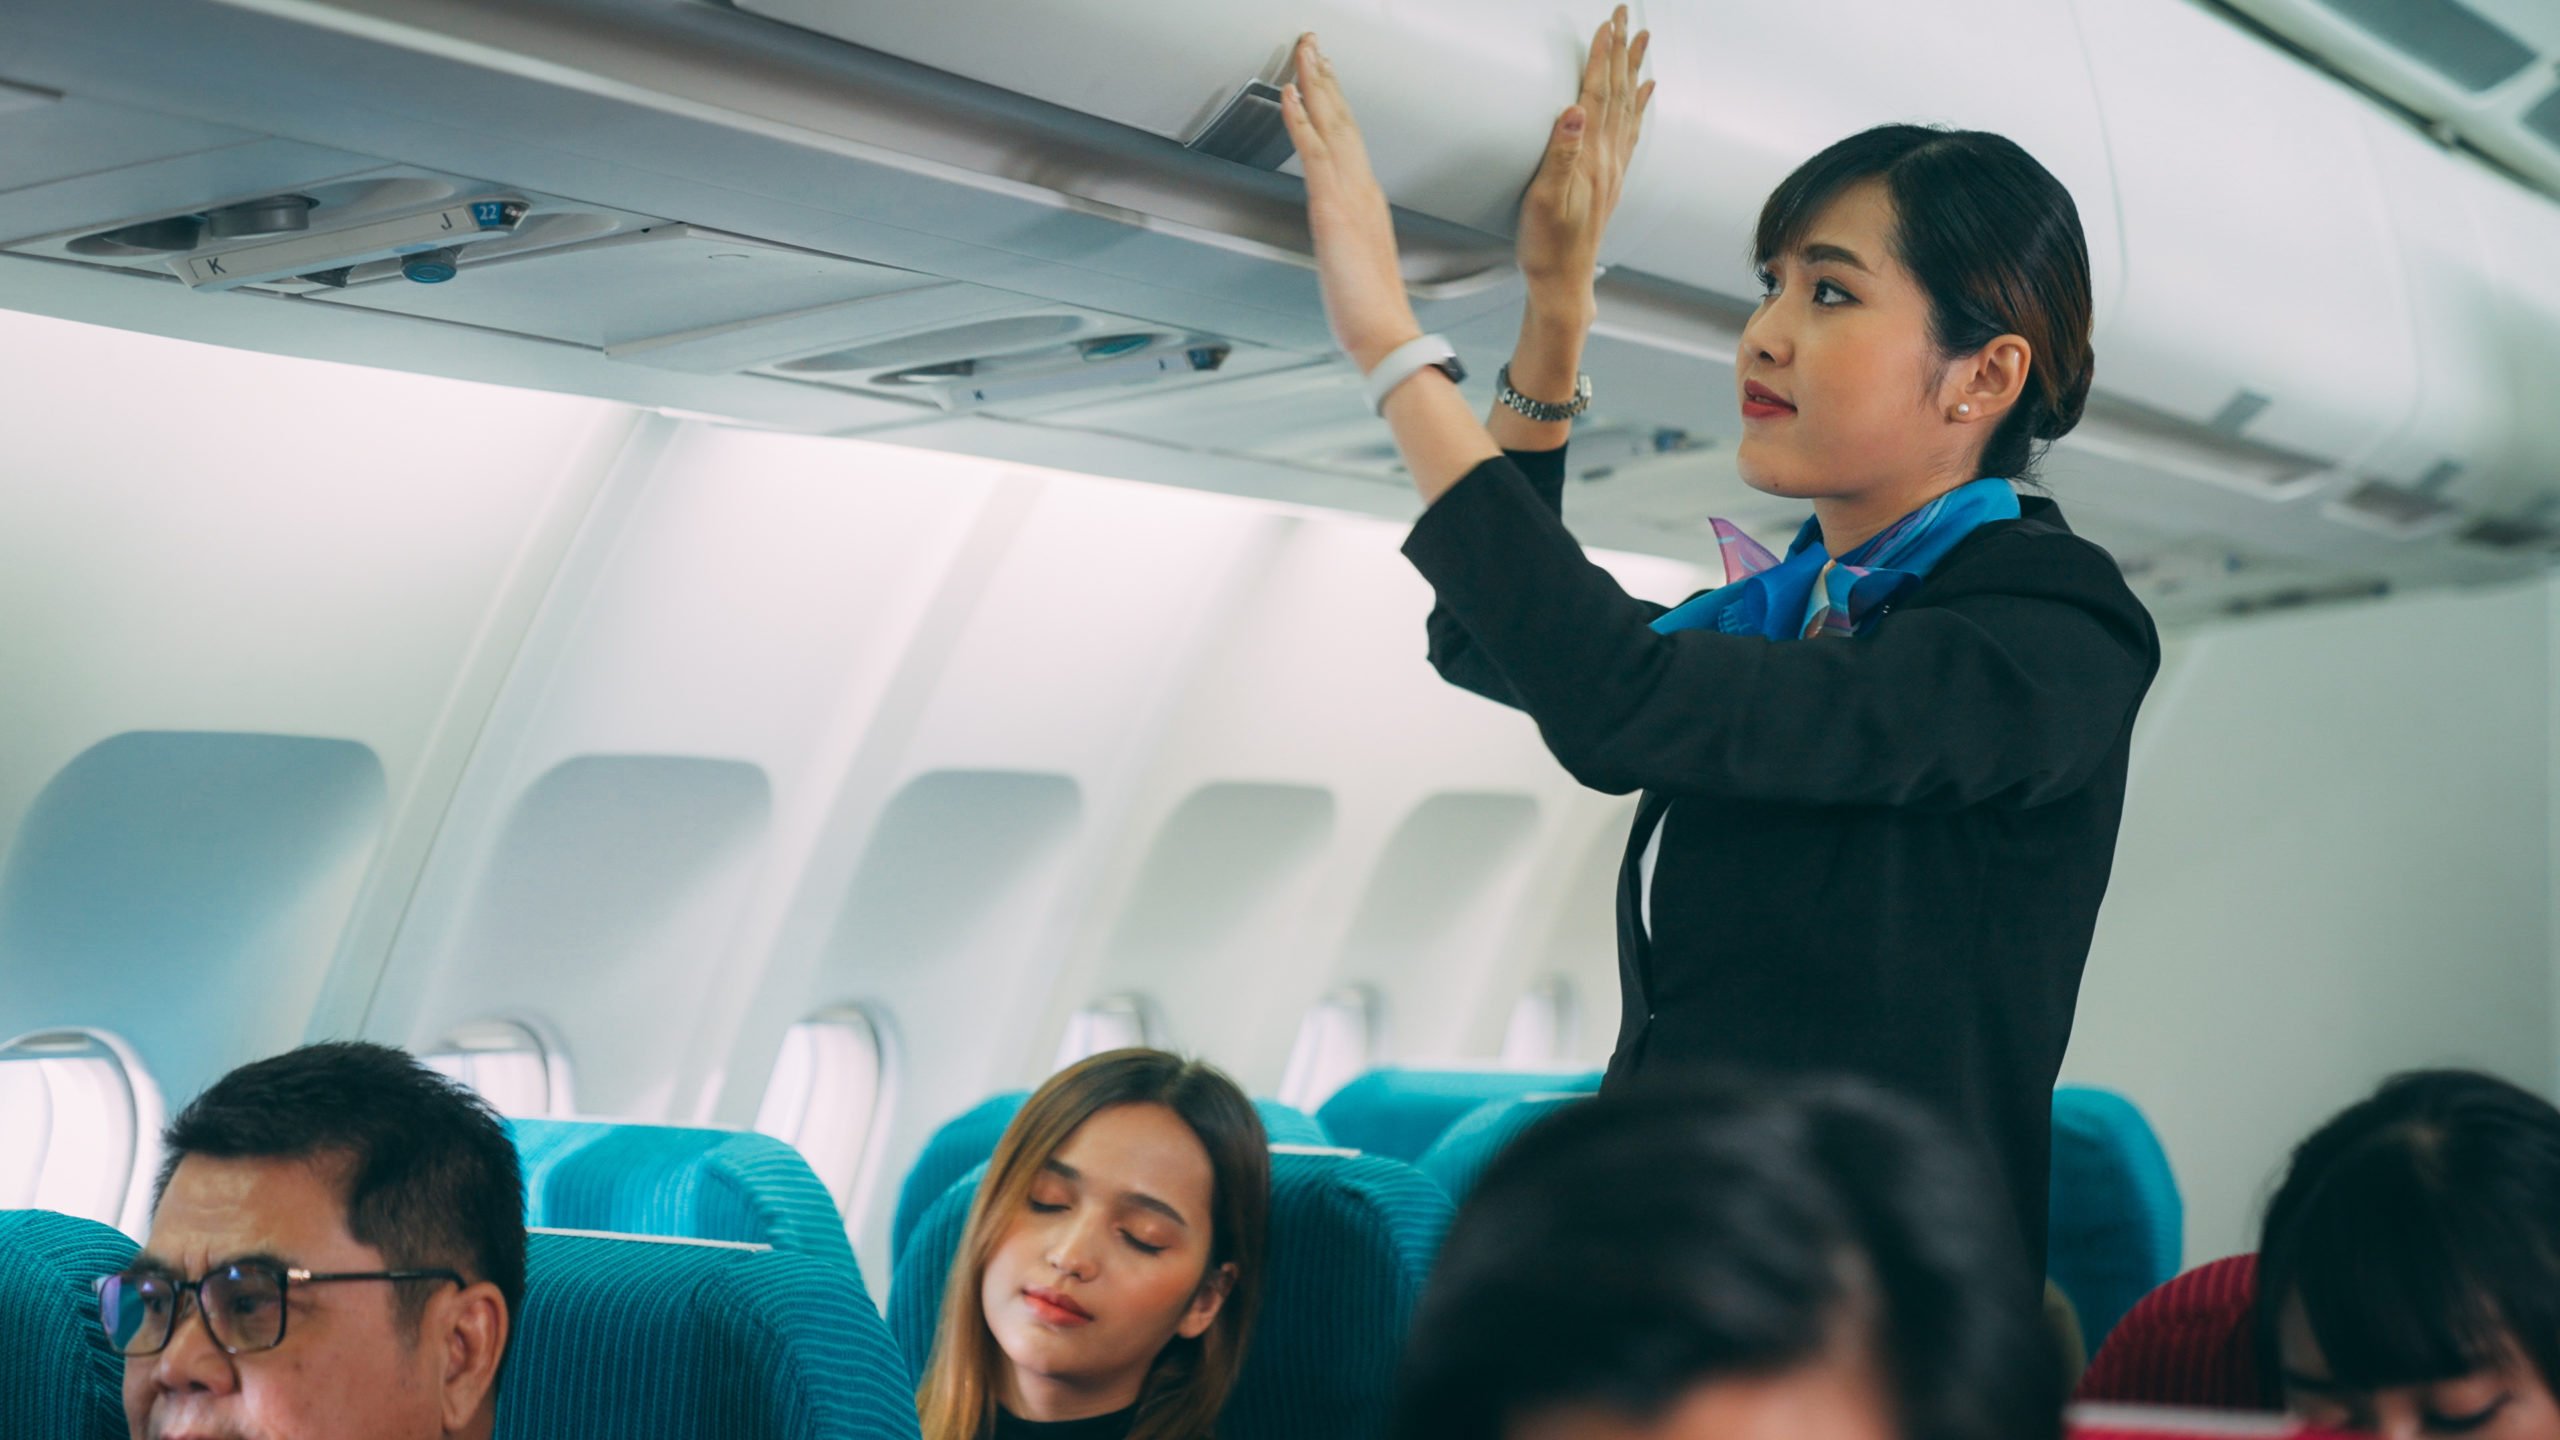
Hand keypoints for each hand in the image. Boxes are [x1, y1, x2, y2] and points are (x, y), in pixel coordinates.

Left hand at [1279, 33, 1422, 372]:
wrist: (1386, 333)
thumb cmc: (1373, 312)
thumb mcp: (1360, 266)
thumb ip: (1351, 243)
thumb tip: (1343, 242)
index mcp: (1368, 201)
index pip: (1350, 139)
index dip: (1336, 104)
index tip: (1326, 77)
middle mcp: (1363, 189)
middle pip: (1343, 119)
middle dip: (1327, 78)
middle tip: (1315, 44)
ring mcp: (1349, 195)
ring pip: (1332, 124)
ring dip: (1315, 83)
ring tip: (1304, 51)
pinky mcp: (1331, 209)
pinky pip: (1314, 152)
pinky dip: (1300, 119)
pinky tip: (1289, 94)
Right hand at [1516, 8, 1654, 314]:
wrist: (1564, 283)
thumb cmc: (1548, 246)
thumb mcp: (1544, 200)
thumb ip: (1560, 156)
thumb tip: (1574, 111)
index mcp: (1590, 157)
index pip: (1598, 94)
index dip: (1602, 56)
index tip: (1608, 23)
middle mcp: (1608, 158)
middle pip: (1617, 92)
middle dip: (1621, 50)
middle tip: (1628, 14)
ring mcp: (1612, 169)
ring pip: (1626, 106)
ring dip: (1633, 70)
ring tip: (1642, 41)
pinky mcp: (1611, 180)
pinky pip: (1630, 131)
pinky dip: (1638, 105)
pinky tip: (1645, 94)